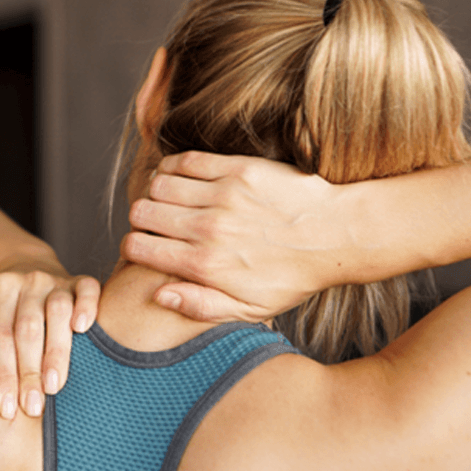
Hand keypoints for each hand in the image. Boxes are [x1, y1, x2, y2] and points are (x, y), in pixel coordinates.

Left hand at [0, 267, 99, 418]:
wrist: (25, 266)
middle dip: (30, 371)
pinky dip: (88, 307)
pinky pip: (88, 289)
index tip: (6, 409)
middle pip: (29, 328)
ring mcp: (56, 280)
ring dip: (57, 350)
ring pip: (59, 311)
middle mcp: (28, 282)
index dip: (4, 373)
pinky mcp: (79, 280)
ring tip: (55, 385)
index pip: (1, 336)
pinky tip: (84, 330)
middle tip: (33, 406)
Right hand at [122, 151, 347, 321]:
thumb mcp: (250, 310)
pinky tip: (181, 177)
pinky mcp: (239, 169)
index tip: (144, 246)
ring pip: (159, 184)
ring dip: (156, 192)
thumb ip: (200, 305)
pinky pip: (186, 161)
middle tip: (155, 222)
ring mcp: (223, 196)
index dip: (134, 247)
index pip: (139, 248)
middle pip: (142, 213)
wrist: (336, 236)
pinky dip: (174, 167)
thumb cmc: (292, 277)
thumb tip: (158, 295)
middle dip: (140, 219)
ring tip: (168, 199)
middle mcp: (209, 230)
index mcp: (205, 266)